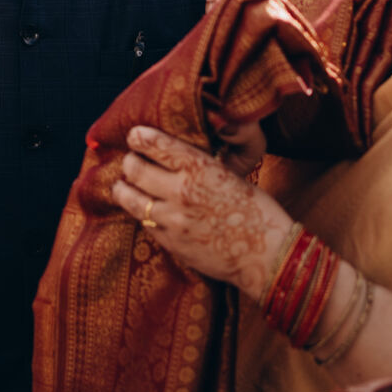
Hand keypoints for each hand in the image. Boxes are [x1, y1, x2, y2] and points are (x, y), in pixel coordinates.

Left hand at [111, 125, 293, 293]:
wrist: (268, 256)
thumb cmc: (257, 212)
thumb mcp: (229, 175)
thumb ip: (199, 166)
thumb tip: (174, 155)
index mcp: (199, 167)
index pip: (153, 143)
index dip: (138, 136)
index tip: (135, 135)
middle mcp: (181, 190)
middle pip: (133, 168)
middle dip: (129, 161)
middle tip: (131, 161)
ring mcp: (172, 219)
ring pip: (129, 197)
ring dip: (123, 188)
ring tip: (123, 185)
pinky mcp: (170, 242)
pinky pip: (143, 222)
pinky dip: (140, 213)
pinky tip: (144, 209)